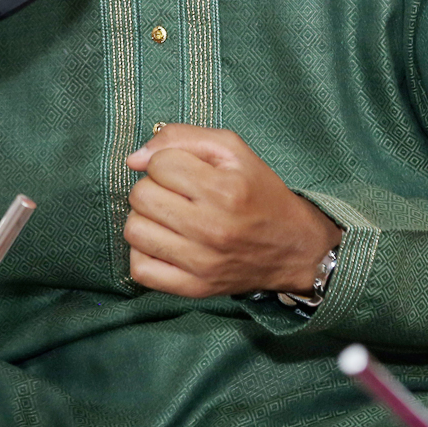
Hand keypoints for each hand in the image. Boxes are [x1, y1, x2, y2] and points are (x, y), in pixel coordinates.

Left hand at [124, 124, 342, 298]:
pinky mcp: (194, 288)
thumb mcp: (233, 150)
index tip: (185, 171)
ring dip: (146, 219)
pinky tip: (164, 242)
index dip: (167, 162)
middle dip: (152, 187)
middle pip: (141, 196)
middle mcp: (212, 228)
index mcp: (224, 189)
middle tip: (174, 194)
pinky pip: (140, 269)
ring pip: (134, 231)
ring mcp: (202, 263)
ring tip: (168, 217)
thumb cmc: (258, 192)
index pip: (159, 165)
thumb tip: (134, 159)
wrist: (293, 247)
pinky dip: (145, 253)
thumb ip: (182, 137)